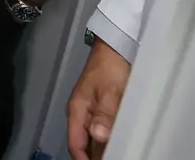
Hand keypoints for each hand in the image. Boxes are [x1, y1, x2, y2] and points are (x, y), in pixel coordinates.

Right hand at [67, 36, 130, 159]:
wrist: (117, 45)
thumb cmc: (111, 65)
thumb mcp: (110, 90)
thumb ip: (105, 114)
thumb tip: (98, 136)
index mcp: (77, 110)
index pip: (75, 144)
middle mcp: (81, 112)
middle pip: (83, 143)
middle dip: (94, 156)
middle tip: (114, 158)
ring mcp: (91, 109)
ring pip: (93, 137)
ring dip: (101, 148)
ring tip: (118, 154)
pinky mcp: (102, 106)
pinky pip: (101, 129)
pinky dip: (108, 138)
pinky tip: (119, 142)